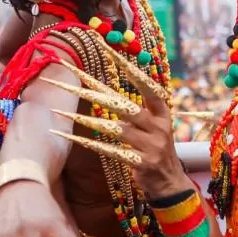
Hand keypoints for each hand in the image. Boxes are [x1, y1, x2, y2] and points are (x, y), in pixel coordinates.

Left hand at [46, 43, 189, 199]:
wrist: (172, 185)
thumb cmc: (156, 152)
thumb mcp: (154, 128)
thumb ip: (137, 112)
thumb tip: (108, 93)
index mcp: (162, 113)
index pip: (146, 85)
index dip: (128, 69)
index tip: (109, 51)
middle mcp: (159, 126)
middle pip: (125, 105)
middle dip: (97, 92)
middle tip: (73, 80)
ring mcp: (152, 145)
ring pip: (118, 128)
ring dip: (90, 121)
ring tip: (65, 112)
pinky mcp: (143, 163)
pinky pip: (113, 151)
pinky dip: (92, 144)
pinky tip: (73, 138)